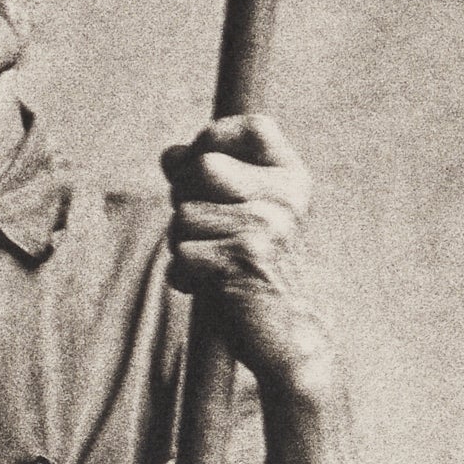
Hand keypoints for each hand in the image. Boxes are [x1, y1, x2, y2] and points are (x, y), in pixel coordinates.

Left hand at [160, 113, 340, 404]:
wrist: (287, 335)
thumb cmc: (257, 270)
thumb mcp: (244, 216)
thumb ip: (209, 180)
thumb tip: (171, 155)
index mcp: (293, 180)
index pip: (254, 127)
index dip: (216, 136)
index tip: (201, 165)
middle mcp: (286, 198)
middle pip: (202, 168)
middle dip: (185, 198)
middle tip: (208, 232)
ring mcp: (267, 228)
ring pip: (183, 214)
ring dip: (182, 244)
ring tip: (214, 266)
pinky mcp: (241, 260)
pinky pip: (180, 252)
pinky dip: (183, 275)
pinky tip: (210, 288)